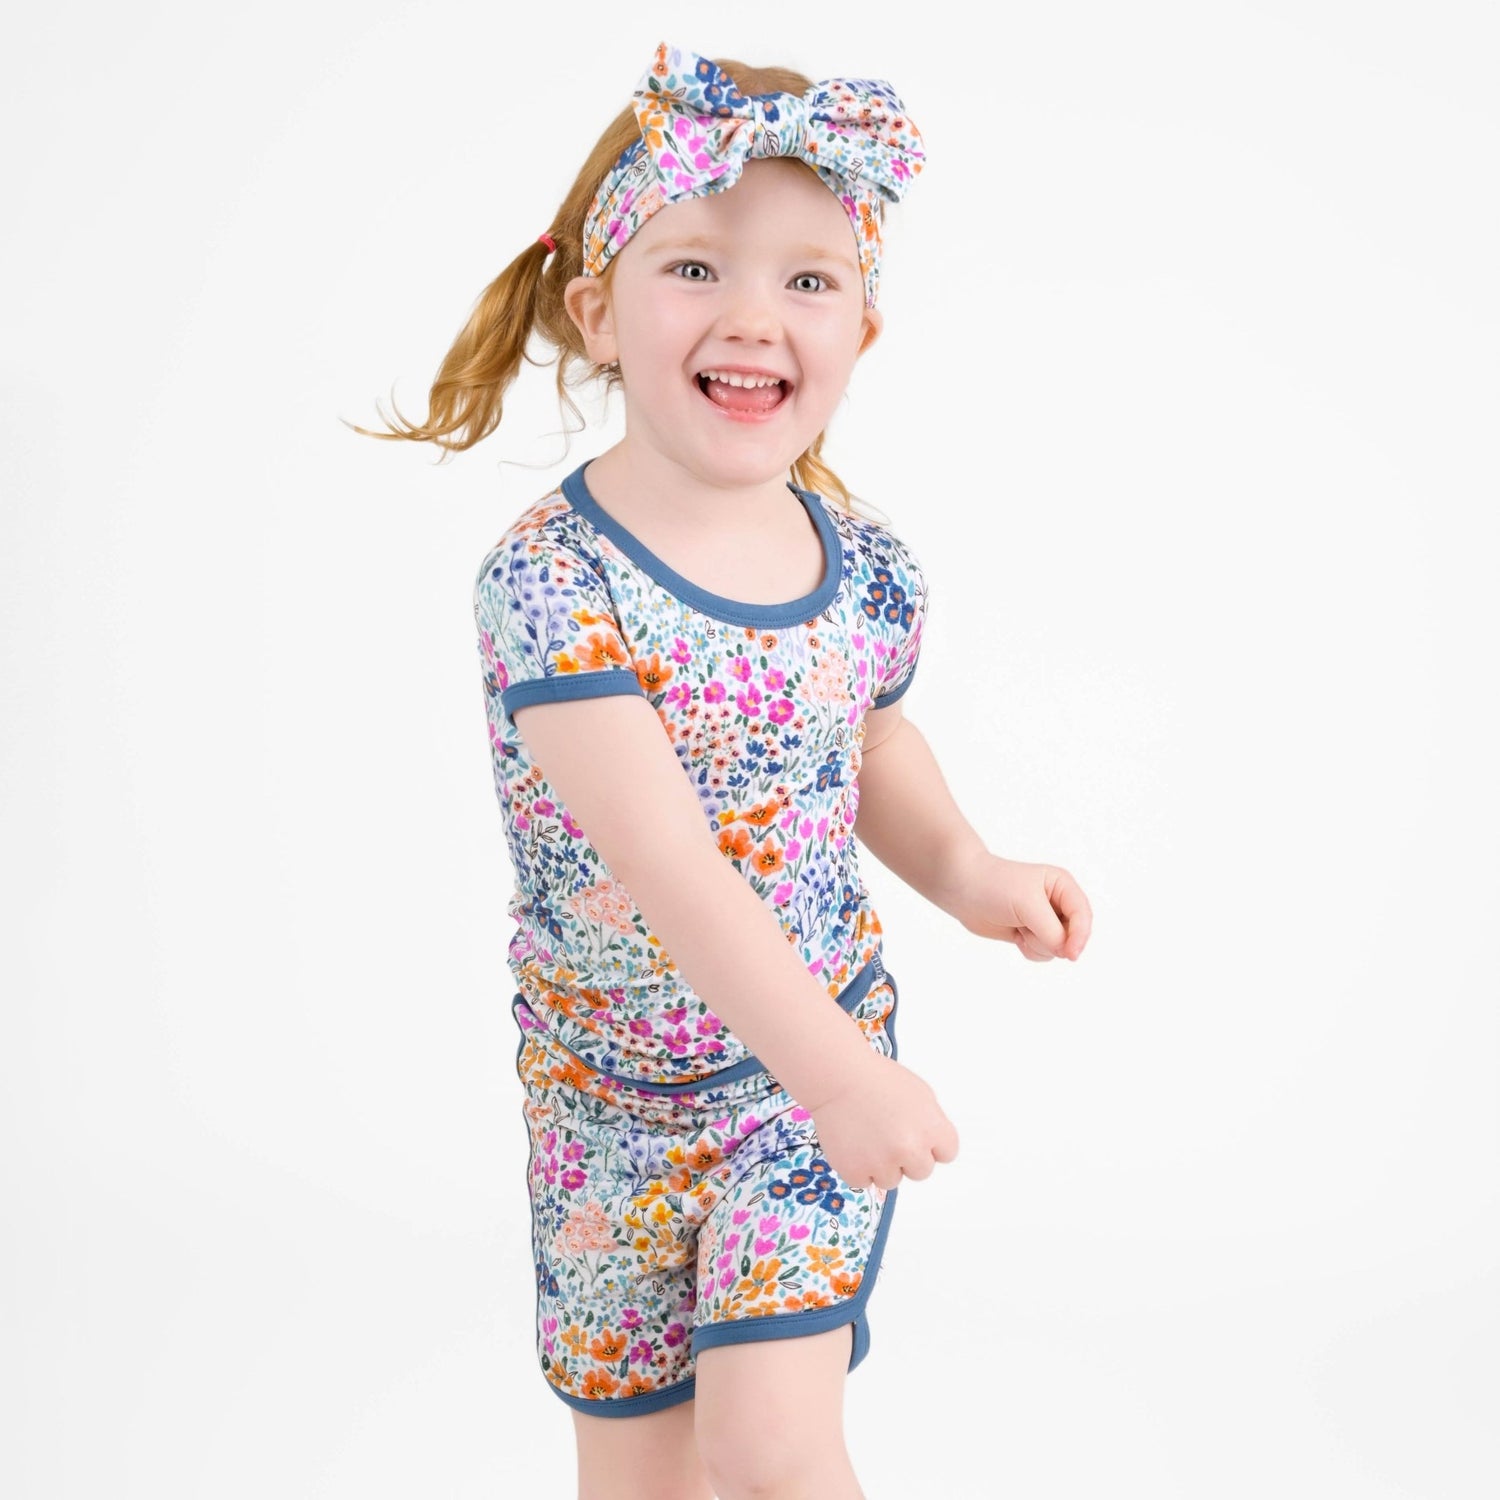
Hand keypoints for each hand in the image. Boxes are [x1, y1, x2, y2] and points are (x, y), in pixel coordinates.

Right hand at [800, 1051, 958, 1191]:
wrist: (838, 1076)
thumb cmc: (877, 1079)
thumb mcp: (920, 1093)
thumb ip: (932, 1123)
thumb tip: (932, 1145)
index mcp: (932, 1128)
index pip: (947, 1153)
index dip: (931, 1144)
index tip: (916, 1134)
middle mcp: (911, 1149)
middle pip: (921, 1171)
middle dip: (908, 1157)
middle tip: (888, 1134)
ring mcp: (882, 1163)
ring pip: (891, 1180)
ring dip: (881, 1164)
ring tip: (867, 1135)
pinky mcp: (856, 1172)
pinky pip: (864, 1181)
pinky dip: (857, 1167)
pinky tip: (853, 1142)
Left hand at [952, 853, 1091, 961]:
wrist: (962, 888)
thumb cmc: (995, 886)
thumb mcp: (1028, 905)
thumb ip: (1052, 931)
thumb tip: (1066, 953)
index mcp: (1062, 885)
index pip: (1082, 916)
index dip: (1080, 936)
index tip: (1070, 954)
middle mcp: (1057, 902)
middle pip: (1072, 935)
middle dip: (1050, 939)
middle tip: (1027, 930)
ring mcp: (1044, 919)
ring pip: (1057, 948)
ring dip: (1036, 944)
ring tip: (1018, 927)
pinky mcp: (1030, 933)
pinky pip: (1042, 953)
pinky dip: (1029, 949)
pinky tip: (1014, 934)